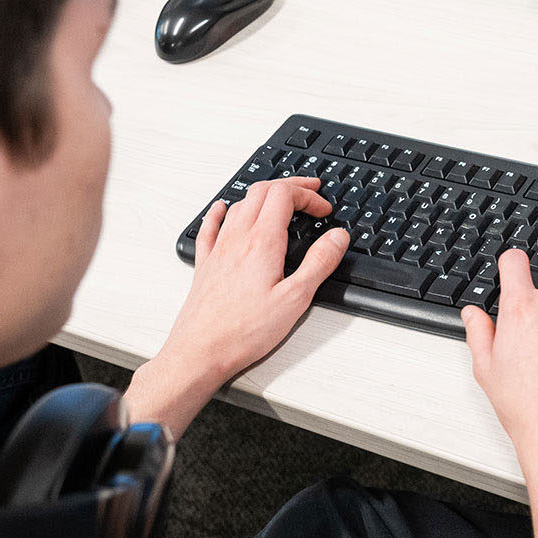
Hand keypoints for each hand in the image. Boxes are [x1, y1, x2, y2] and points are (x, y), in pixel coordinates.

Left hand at [127, 178, 348, 435]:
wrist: (200, 351)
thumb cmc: (244, 331)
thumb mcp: (296, 299)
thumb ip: (319, 263)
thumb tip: (337, 237)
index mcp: (262, 243)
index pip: (284, 196)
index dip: (307, 195)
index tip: (323, 209)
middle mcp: (237, 239)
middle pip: (261, 192)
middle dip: (289, 186)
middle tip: (310, 192)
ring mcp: (218, 250)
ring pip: (239, 205)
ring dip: (263, 195)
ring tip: (281, 200)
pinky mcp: (205, 265)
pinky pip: (210, 227)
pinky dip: (220, 211)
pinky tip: (221, 209)